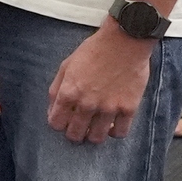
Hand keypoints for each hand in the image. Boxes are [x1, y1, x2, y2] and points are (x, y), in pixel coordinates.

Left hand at [47, 22, 159, 143]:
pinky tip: (113, 125)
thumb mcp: (66, 66)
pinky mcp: (128, 108)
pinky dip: (115, 132)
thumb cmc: (94, 51)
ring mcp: (108, 108)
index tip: (64, 120)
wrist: (124, 42)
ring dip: (94, 135)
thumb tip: (53, 110)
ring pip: (97, 138)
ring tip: (95, 128)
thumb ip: (56, 90)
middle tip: (79, 127)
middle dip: (74, 133)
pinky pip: (120, 133)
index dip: (58, 124)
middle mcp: (86, 104)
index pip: (56, 124)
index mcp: (68, 93)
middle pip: (75, 135)